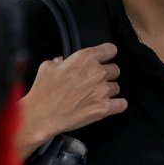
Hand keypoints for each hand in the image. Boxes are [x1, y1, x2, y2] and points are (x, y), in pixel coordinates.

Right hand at [16, 43, 126, 157]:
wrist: (42, 115)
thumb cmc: (43, 91)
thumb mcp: (47, 67)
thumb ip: (59, 61)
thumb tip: (62, 61)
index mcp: (85, 58)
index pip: (110, 49)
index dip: (107, 54)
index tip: (104, 59)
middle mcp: (97, 72)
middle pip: (115, 69)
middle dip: (107, 75)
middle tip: (95, 82)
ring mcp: (103, 90)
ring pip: (116, 87)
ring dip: (108, 91)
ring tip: (95, 96)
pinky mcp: (104, 108)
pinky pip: (121, 104)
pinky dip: (117, 105)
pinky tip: (108, 105)